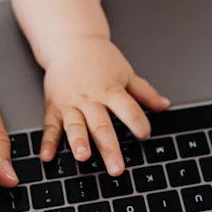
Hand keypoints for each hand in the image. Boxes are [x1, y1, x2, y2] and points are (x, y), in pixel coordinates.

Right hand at [37, 36, 169, 174]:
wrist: (70, 43)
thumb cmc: (99, 59)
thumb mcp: (126, 73)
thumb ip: (145, 92)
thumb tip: (165, 104)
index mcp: (110, 90)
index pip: (128, 109)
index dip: (138, 123)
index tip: (145, 135)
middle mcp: (90, 98)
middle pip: (101, 125)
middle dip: (109, 148)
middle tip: (116, 168)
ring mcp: (70, 103)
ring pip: (75, 125)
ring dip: (78, 142)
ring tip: (83, 156)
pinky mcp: (53, 106)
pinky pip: (50, 126)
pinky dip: (48, 142)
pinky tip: (47, 156)